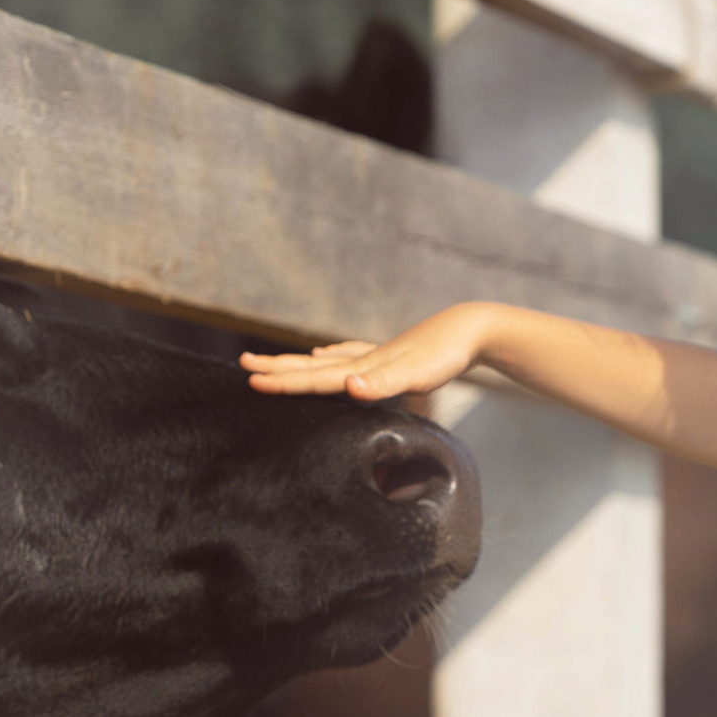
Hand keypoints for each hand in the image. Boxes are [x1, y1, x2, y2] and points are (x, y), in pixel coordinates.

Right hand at [240, 306, 488, 401]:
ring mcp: (375, 356)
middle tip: (243, 364)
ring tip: (273, 363)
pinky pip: (350, 357)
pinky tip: (326, 354)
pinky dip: (332, 358)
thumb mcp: (417, 374)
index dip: (282, 381)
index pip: (315, 378)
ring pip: (327, 362)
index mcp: (364, 368)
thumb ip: (383, 383)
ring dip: (298, 364)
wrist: (472, 329)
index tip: (250, 380)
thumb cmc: (446, 355)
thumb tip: (349, 387)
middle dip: (277, 369)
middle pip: (312, 367)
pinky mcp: (389, 356)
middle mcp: (363, 361)